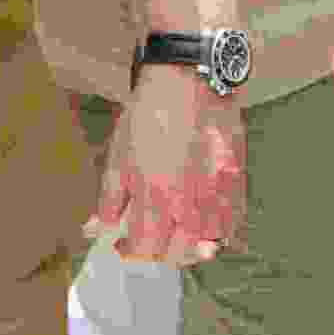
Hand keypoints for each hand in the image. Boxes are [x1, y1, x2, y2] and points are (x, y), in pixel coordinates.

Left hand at [84, 67, 244, 264]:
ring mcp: (218, 197)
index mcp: (155, 197)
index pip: (144, 249)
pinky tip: (204, 223)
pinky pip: (232, 226)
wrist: (190, 79)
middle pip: (176, 254)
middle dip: (157, 252)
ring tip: (176, 232)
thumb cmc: (150, 113)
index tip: (122, 243)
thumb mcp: (118, 153)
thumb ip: (109, 198)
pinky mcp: (238, 185)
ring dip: (188, 247)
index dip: (129, 251)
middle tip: (148, 237)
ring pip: (207, 246)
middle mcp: (189, 205)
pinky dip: (217, 233)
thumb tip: (96, 229)